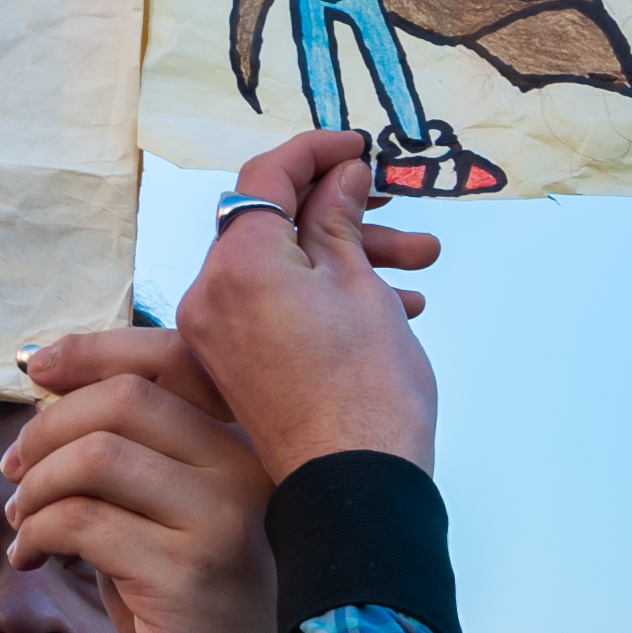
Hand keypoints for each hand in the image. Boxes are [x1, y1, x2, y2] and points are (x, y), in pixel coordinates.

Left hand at [2, 331, 280, 632]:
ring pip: (97, 453)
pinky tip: (30, 556)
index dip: (91, 349)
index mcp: (247, 444)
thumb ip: (133, 460)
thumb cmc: (199, 614)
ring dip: (37, 483)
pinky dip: (37, 530)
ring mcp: (224, 518)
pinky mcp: (191, 572)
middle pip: (125, 397)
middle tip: (13, 469)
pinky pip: (84, 521)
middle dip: (48, 425)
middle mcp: (247, 469)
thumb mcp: (170, 520)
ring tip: (21, 519)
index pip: (171, 357)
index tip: (33, 366)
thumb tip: (50, 392)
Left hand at [176, 131, 441, 483]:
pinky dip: (323, 294)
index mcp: (239, 264)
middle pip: (274, 223)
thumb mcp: (362, 285)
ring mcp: (218, 332)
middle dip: (342, 210)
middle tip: (395, 204)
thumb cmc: (368, 390)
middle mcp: (212, 293)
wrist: (356, 486)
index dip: (315, 151)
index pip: (266, 177)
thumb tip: (340, 173)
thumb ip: (340, 219)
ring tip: (419, 264)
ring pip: (282, 267)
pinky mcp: (233, 363)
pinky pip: (274, 306)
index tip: (358, 146)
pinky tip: (394, 303)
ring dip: (346, 254)